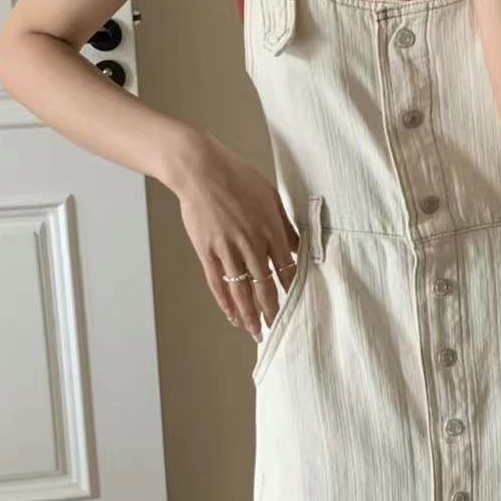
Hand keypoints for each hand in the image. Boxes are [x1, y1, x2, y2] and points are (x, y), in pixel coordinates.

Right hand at [172, 131, 300, 339]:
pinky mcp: (206, 250)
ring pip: (241, 290)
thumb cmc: (237, 176)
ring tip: (257, 332)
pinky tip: (232, 315)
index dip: (291, 290)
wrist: (200, 169)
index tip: (298, 305)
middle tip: (279, 328)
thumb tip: (299, 246)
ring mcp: (227, 249)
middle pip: (265, 286)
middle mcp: (251, 243)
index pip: (286, 269)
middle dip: (273, 310)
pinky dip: (225, 301)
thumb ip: (286, 224)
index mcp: (271, 229)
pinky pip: (217, 282)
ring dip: (250, 314)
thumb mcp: (271, 195)